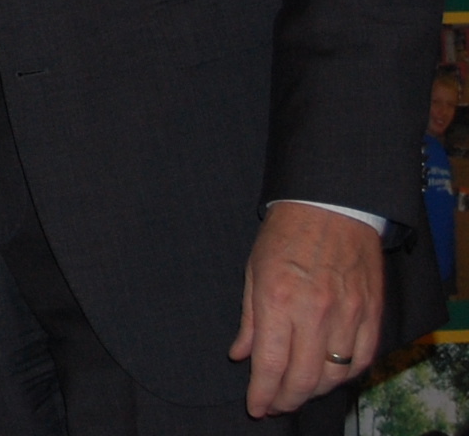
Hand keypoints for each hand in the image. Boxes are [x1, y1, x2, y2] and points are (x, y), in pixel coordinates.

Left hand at [229, 202, 382, 414]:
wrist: (331, 204)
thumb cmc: (285, 234)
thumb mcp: (253, 271)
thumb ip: (250, 319)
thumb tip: (241, 356)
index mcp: (279, 300)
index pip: (271, 365)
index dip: (263, 394)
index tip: (256, 408)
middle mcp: (316, 312)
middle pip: (304, 379)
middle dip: (286, 400)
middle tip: (274, 405)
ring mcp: (349, 314)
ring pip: (335, 376)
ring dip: (314, 391)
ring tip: (298, 391)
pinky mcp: (373, 312)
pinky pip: (362, 359)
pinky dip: (345, 376)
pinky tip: (329, 376)